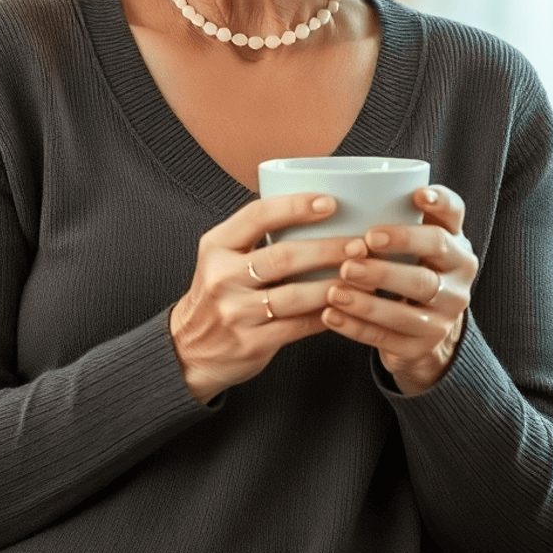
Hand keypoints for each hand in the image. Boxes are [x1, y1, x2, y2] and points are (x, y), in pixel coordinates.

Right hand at [169, 193, 353, 404]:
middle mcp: (222, 277)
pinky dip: (327, 314)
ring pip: (296, 295)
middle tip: (360, 243)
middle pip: (283, 256)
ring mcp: (236, 312)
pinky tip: (347, 305)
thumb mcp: (221, 256)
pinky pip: (300, 326)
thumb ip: (255, 236)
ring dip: (335, 283)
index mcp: (216, 246)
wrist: (189, 349)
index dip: (295, 206)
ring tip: (363, 275)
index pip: (257, 215)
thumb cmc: (217, 293)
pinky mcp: (252, 343)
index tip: (329, 202)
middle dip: (327, 248)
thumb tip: (315, 210)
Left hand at [321, 185, 477, 395]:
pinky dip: (356, 326)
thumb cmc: (403, 267)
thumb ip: (390, 217)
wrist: (420, 330)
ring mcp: (444, 316)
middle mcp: (457, 278)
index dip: (440, 203)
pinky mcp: (422, 345)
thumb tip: (337, 187)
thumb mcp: (408, 241)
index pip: (455, 215)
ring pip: (409, 308)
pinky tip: (330, 314)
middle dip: (396, 251)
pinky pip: (388, 338)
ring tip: (334, 289)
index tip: (417, 195)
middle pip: (432, 262)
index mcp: (453, 242)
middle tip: (357, 247)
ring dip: (368, 300)